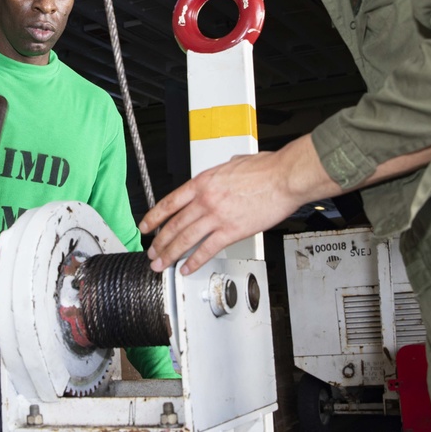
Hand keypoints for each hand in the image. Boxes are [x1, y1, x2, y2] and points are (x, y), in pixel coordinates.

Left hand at [139, 135, 341, 274]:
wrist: (284, 177)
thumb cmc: (266, 169)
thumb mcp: (234, 163)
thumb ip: (223, 172)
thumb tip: (224, 171)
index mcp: (203, 182)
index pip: (170, 202)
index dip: (154, 217)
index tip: (146, 226)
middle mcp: (205, 200)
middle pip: (174, 224)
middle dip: (159, 242)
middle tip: (152, 252)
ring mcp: (217, 216)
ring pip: (185, 239)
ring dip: (170, 254)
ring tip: (161, 264)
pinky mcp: (231, 231)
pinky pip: (207, 250)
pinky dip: (194, 261)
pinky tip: (187, 268)